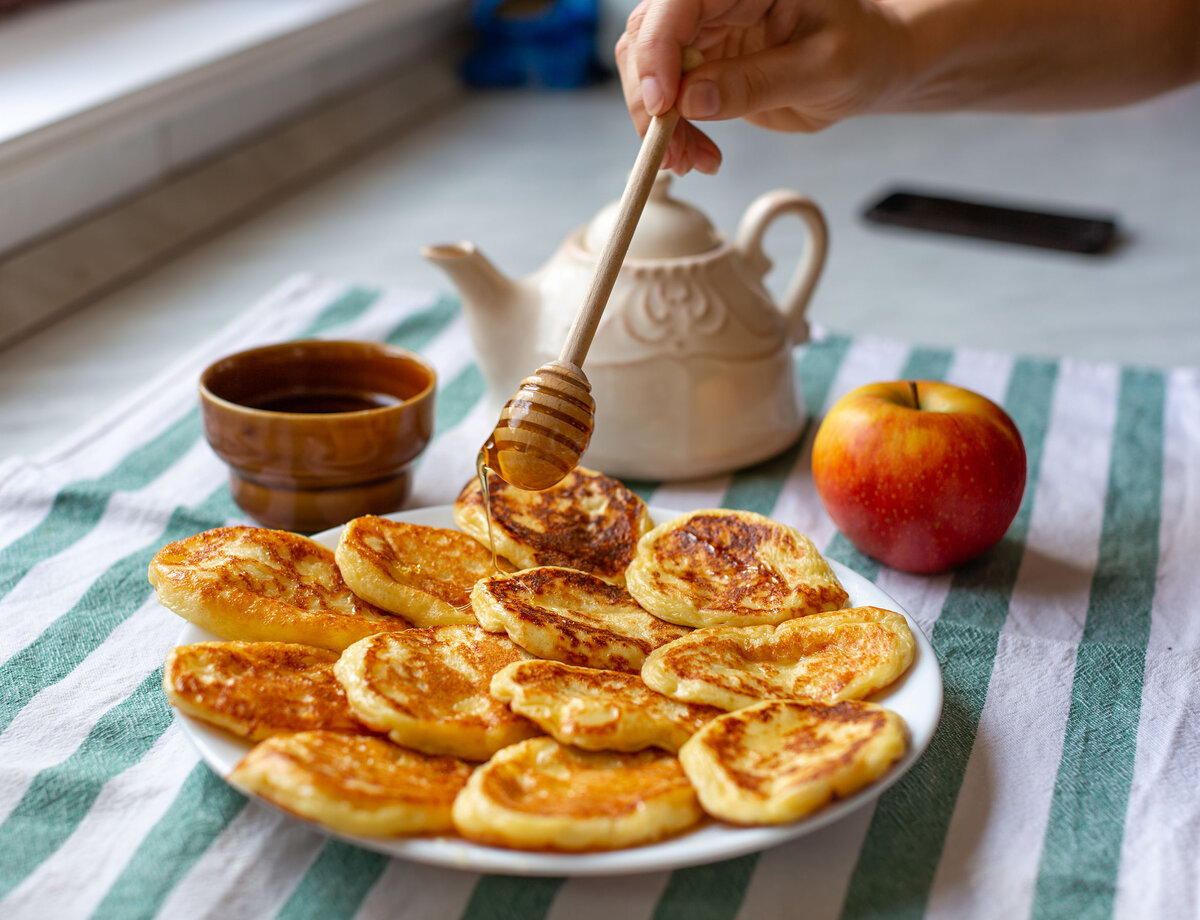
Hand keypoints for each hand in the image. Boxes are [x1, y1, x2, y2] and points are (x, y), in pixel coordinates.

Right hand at [615, 0, 911, 173]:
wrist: (872, 65)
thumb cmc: (863, 51)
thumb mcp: (823, 69)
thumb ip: (757, 82)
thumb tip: (691, 99)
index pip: (677, 3)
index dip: (657, 51)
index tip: (664, 105)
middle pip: (646, 36)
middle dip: (651, 98)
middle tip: (672, 150)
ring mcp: (706, 30)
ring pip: (647, 69)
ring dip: (657, 123)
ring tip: (690, 161)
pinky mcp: (702, 63)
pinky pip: (665, 96)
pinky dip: (672, 132)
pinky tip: (698, 154)